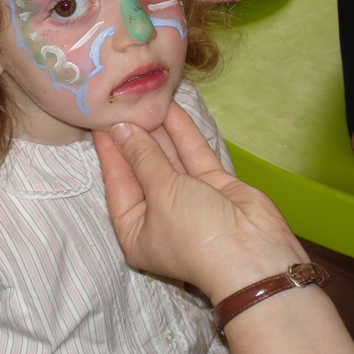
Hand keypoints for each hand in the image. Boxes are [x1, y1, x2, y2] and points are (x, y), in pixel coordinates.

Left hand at [92, 101, 306, 304]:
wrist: (255, 256)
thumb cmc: (195, 233)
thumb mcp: (161, 193)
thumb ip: (142, 157)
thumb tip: (121, 130)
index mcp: (135, 229)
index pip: (116, 181)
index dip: (109, 149)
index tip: (99, 119)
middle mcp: (158, 214)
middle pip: (141, 167)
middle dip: (133, 135)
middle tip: (121, 101)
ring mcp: (187, 198)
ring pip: (167, 157)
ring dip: (157, 129)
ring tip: (143, 97)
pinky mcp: (213, 185)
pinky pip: (192, 154)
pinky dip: (182, 132)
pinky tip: (170, 106)